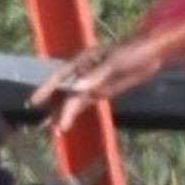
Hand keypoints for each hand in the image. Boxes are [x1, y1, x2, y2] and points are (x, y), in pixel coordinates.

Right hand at [29, 38, 165, 134]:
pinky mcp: (102, 91)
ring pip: (74, 102)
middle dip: (56, 111)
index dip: (45, 89)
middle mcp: (83, 73)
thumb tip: (76, 90)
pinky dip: (76, 114)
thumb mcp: (114, 63)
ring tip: (54, 132)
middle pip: (65, 94)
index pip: (59, 76)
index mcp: (82, 61)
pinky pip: (85, 104)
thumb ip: (95, 77)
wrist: (151, 55)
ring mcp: (92, 83)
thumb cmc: (132, 53)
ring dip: (64, 115)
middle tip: (46, 128)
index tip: (33, 102)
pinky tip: (67, 124)